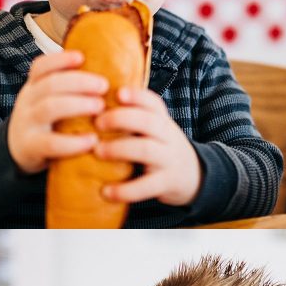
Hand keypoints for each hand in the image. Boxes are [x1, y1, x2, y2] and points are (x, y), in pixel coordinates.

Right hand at [8, 51, 107, 173]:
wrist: (18, 153)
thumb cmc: (47, 123)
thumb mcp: (49, 100)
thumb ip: (68, 89)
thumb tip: (106, 74)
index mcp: (33, 87)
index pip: (41, 66)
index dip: (60, 60)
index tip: (82, 57)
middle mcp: (27, 102)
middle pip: (50, 84)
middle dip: (79, 82)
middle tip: (104, 85)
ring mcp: (26, 124)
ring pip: (49, 108)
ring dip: (78, 104)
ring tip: (101, 107)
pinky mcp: (30, 148)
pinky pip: (51, 143)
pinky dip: (74, 142)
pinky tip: (93, 140)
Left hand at [93, 87, 201, 206]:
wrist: (193, 177)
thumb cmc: (161, 150)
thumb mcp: (155, 131)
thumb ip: (134, 120)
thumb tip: (92, 105)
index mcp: (163, 121)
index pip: (153, 103)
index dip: (137, 96)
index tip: (118, 93)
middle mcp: (168, 137)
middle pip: (149, 121)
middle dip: (121, 119)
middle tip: (97, 123)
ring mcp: (169, 160)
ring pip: (146, 149)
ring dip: (119, 148)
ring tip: (97, 152)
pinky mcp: (166, 183)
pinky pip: (146, 186)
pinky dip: (125, 190)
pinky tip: (106, 192)